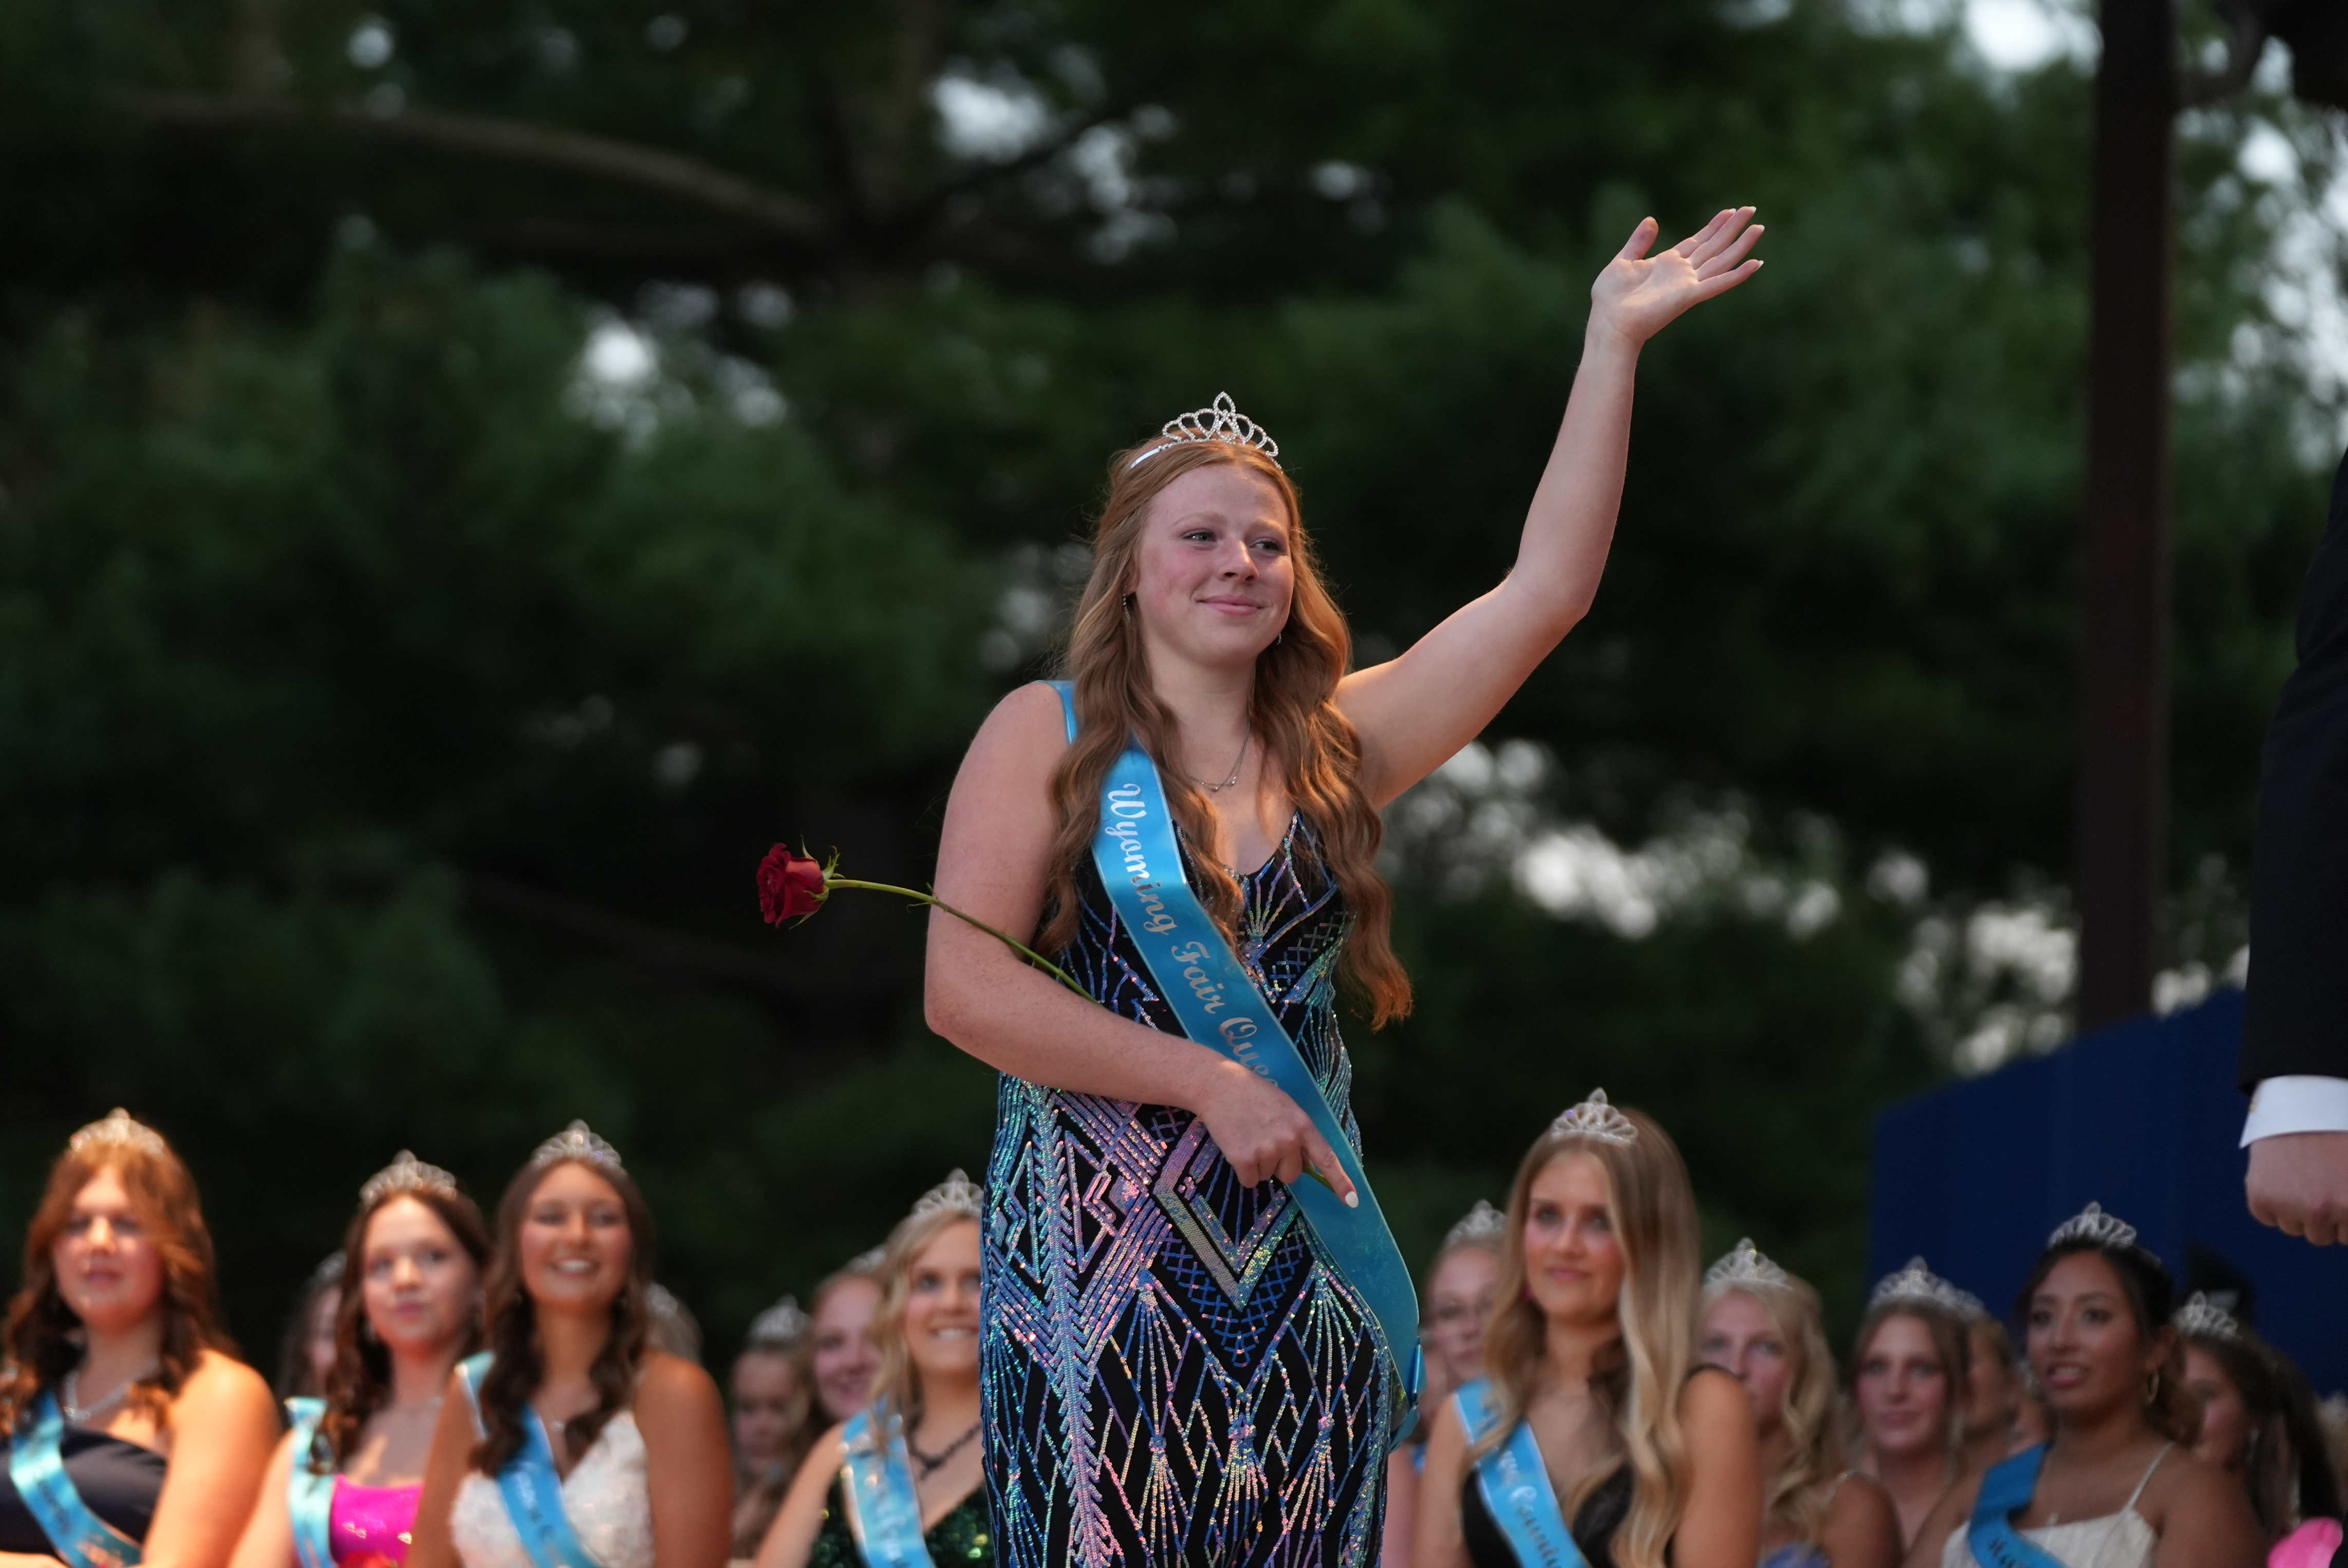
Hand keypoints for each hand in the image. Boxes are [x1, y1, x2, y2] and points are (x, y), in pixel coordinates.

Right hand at [1194, 1059, 1357, 1204]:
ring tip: (1247, 1135)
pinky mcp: (1243, 1159)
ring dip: (1257, 1164)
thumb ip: (1298, 1134)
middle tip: (1263, 1140)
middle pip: (1291, 1175)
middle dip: (1279, 1165)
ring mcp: (1266, 1150)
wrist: (1219, 1085)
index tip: (1352, 1202)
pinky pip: (1249, 1181)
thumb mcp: (1286, 1108)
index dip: (1340, 1182)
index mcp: (1303, 1125)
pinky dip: (1243, 1170)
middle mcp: (1288, 1139)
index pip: (1326, 1158)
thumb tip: (1306, 1165)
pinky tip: (1236, 1146)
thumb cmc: (1254, 1094)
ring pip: (1267, 1177)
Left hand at [1588, 207, 1764, 348]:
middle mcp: (1682, 273)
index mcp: (1667, 263)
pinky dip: (1738, 275)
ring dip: (1741, 244)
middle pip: (1713, 246)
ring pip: (1721, 260)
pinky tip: (1756, 263)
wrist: (1608, 323)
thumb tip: (1652, 220)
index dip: (1713, 226)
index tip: (1730, 211)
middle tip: (1751, 209)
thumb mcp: (1622, 261)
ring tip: (1759, 228)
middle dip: (1732, 228)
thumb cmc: (1610, 299)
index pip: (1697, 241)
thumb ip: (1638, 242)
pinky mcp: (1689, 296)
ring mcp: (1688, 284)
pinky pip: (1719, 283)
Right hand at [2246, 1131, 2347, 1243]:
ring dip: (2295, 1211)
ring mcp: (2289, 1206)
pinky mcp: (2261, 1198)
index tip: (2338, 1191)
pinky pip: (2267, 1217)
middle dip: (2322, 1217)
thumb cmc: (2338, 1135)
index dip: (2344, 1215)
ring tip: (2298, 1177)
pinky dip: (2270, 1203)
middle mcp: (2321, 1212)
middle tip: (2319, 1183)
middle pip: (2322, 1236)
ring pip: (2293, 1228)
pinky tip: (2278, 1178)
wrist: (2300, 1104)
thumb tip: (2344, 1226)